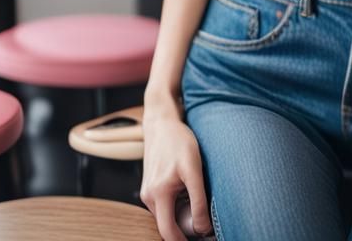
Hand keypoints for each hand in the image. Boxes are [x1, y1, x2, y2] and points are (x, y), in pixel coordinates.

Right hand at [140, 108, 212, 239]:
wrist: (162, 122)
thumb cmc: (179, 142)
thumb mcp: (194, 170)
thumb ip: (198, 200)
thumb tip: (203, 228)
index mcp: (157, 195)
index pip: (167, 232)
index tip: (200, 240)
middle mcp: (148, 196)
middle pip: (166, 225)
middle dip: (183, 230)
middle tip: (204, 226)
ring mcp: (147, 191)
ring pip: (165, 214)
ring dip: (180, 216)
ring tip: (198, 206)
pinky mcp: (150, 185)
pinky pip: (163, 204)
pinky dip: (175, 205)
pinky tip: (188, 193)